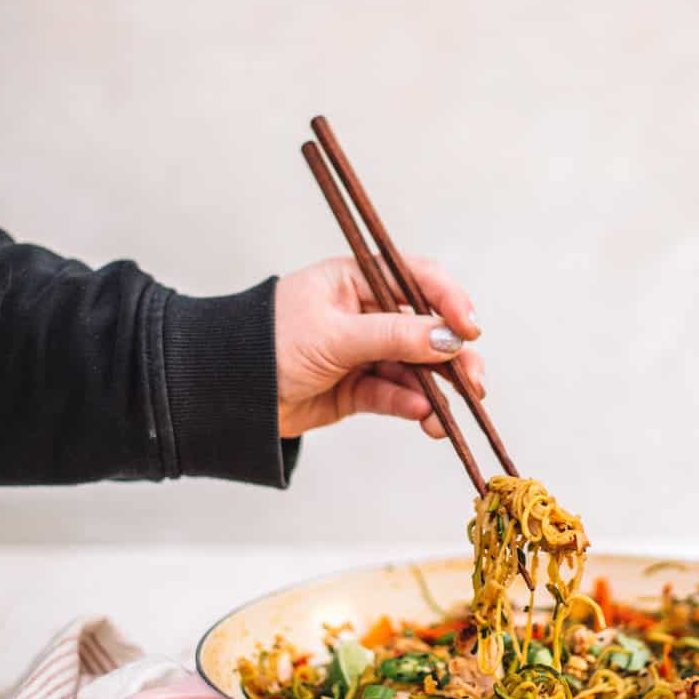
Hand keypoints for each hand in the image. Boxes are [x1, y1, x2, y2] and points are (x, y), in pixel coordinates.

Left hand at [273, 256, 483, 439]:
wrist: (223, 394)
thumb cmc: (267, 344)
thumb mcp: (334, 334)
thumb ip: (394, 336)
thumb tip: (448, 338)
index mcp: (356, 280)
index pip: (417, 280)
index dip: (450, 301)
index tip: (470, 329)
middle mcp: (364, 312)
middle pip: (425, 329)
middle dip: (453, 356)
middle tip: (475, 382)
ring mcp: (362, 352)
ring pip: (415, 368)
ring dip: (436, 390)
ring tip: (448, 413)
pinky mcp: (357, 389)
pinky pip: (394, 395)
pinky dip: (409, 406)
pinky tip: (421, 418)